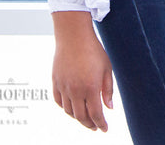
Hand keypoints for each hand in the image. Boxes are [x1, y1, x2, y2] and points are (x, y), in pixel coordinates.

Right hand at [51, 11, 113, 131]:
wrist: (73, 36)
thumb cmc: (93, 50)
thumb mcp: (107, 68)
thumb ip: (108, 89)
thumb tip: (109, 108)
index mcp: (91, 87)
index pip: (96, 114)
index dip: (101, 124)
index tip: (104, 129)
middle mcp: (76, 90)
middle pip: (82, 117)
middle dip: (90, 124)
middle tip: (96, 127)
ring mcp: (64, 87)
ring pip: (69, 112)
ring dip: (78, 118)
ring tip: (85, 118)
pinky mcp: (55, 82)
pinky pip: (59, 102)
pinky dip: (66, 108)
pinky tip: (72, 108)